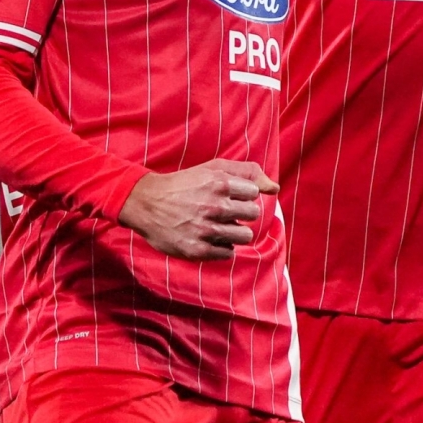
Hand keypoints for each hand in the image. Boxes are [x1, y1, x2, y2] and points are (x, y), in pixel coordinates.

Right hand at [117, 159, 278, 260]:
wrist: (146, 203)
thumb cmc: (185, 184)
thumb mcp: (213, 169)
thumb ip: (247, 172)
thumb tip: (275, 188)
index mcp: (219, 183)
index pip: (254, 193)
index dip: (242, 194)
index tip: (228, 195)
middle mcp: (214, 206)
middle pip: (253, 214)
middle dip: (241, 212)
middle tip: (222, 210)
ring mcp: (205, 230)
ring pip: (245, 235)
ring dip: (234, 231)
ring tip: (218, 225)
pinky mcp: (197, 250)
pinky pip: (228, 253)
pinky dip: (222, 246)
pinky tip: (208, 237)